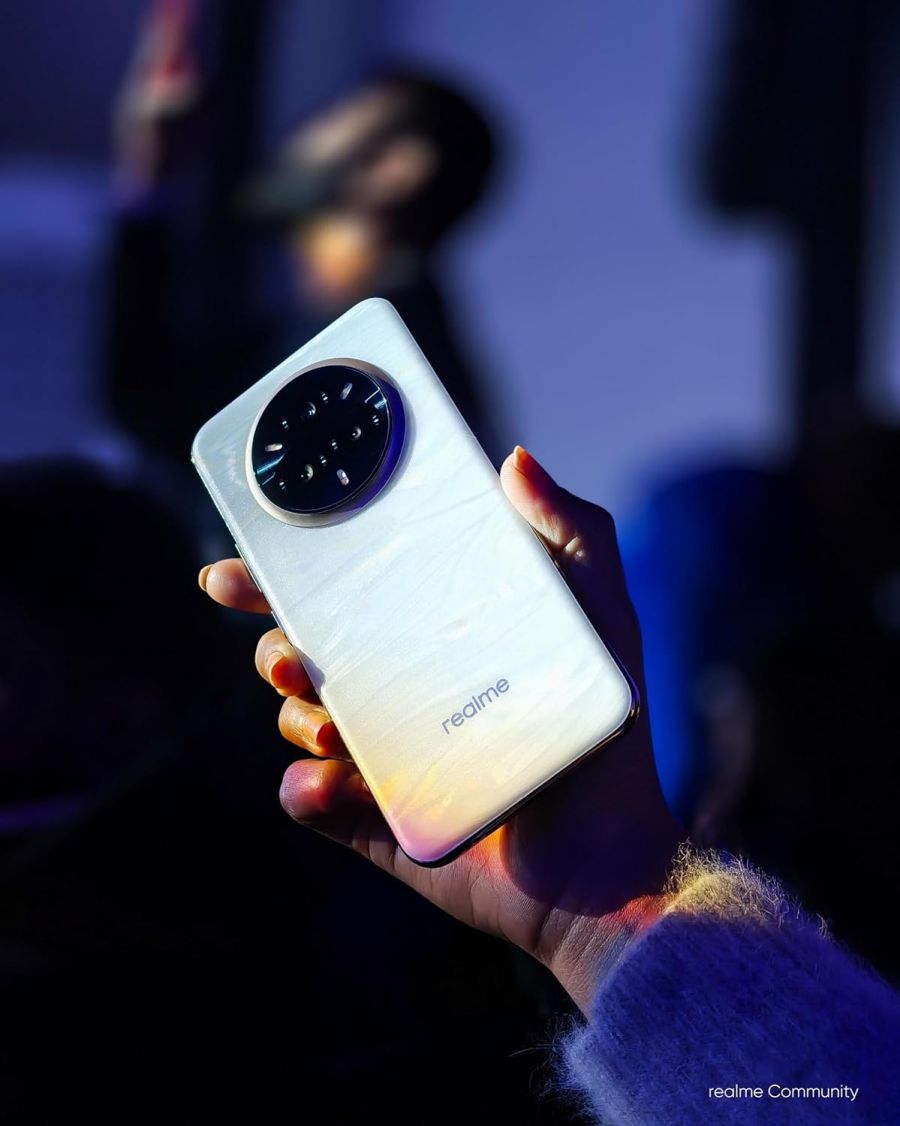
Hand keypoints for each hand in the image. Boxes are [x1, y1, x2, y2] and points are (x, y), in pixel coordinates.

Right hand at [199, 446, 684, 1012]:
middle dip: (277, 645)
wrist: (607, 858)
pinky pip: (311, 797)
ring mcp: (382, 755)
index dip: (286, 574)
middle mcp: (399, 689)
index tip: (245, 563)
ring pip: (300, 718)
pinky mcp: (376, 818)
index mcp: (432, 637)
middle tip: (294, 657)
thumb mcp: (601, 619)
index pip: (345, 592)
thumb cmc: (605, 730)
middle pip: (302, 650)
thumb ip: (575, 534)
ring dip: (297, 713)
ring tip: (334, 719)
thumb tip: (514, 460)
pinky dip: (307, 789)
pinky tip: (329, 782)